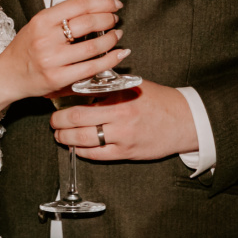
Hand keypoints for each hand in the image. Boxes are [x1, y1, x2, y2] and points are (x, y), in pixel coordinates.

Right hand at [0, 0, 126, 100]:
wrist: (8, 75)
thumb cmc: (24, 50)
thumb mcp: (37, 25)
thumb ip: (61, 17)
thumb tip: (93, 6)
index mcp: (42, 20)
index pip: (79, 4)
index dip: (102, 2)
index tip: (113, 3)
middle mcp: (46, 38)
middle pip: (88, 22)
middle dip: (108, 19)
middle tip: (115, 19)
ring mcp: (53, 59)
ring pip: (93, 46)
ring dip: (111, 39)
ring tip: (116, 35)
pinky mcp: (59, 78)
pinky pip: (91, 67)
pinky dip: (110, 59)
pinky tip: (118, 54)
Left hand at [50, 79, 198, 160]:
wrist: (185, 121)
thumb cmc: (159, 100)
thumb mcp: (134, 85)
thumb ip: (109, 85)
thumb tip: (82, 82)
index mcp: (120, 95)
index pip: (83, 96)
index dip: (64, 99)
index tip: (54, 100)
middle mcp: (120, 116)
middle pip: (77, 119)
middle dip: (59, 122)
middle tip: (53, 121)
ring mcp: (123, 136)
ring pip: (84, 140)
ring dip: (66, 138)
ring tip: (59, 135)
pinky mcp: (127, 153)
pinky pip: (97, 155)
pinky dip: (82, 151)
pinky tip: (76, 147)